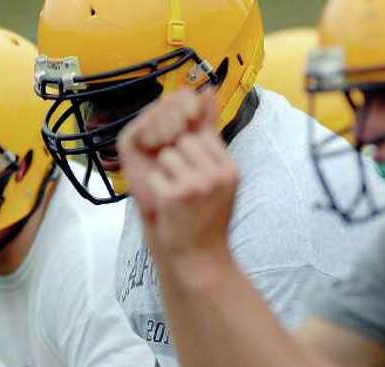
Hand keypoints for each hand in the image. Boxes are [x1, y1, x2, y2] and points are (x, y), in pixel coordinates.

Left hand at [118, 89, 237, 269]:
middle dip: (175, 163)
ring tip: (178, 200)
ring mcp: (199, 185)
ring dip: (165, 176)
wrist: (198, 259)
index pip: (197, 135)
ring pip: (166, 155)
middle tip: (185, 193)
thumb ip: (208, 129)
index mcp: (230, 167)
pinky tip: (170, 209)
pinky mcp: (177, 196)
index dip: (185, 153)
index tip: (191, 178)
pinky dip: (156, 191)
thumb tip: (206, 89)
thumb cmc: (203, 216)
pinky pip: (155, 176)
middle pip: (180, 141)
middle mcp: (219, 174)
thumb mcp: (214, 172)